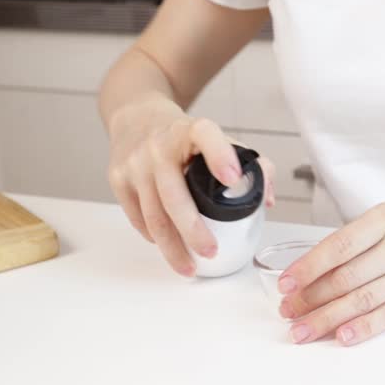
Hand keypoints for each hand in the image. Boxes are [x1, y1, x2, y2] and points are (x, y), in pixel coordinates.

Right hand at [106, 97, 274, 275]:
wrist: (135, 116)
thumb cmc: (184, 136)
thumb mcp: (217, 138)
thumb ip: (251, 164)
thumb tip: (266, 200)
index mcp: (190, 131)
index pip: (206, 136)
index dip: (220, 156)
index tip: (233, 179)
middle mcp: (159, 146)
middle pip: (175, 196)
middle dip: (193, 231)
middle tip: (211, 251)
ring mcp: (135, 164)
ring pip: (153, 215)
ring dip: (172, 247)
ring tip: (190, 267)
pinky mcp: (118, 179)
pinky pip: (138, 218)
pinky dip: (155, 237)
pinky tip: (169, 248)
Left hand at [277, 201, 384, 345]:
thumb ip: (355, 240)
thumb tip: (310, 272)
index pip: (340, 246)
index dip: (309, 267)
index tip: (286, 283)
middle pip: (348, 277)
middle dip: (311, 297)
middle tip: (288, 311)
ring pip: (364, 298)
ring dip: (329, 317)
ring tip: (304, 330)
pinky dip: (365, 327)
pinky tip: (343, 336)